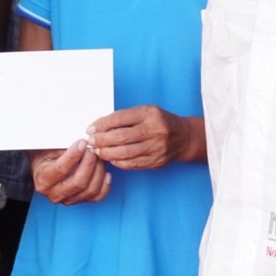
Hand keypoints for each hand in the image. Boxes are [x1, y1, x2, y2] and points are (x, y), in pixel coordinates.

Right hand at [31, 141, 110, 204]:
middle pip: (79, 182)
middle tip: (93, 149)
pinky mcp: (79, 200)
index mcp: (43, 180)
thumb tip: (81, 144)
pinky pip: (97, 197)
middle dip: (89, 163)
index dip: (74, 155)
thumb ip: (63, 148)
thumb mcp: (49, 149)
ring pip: (90, 190)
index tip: (83, 143)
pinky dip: (105, 185)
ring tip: (99, 157)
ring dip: (98, 172)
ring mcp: (67, 200)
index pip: (61, 169)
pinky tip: (106, 173)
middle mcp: (54, 194)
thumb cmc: (46, 156)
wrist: (44, 168)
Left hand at [89, 105, 203, 169]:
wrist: (184, 137)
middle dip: (102, 140)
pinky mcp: (156, 161)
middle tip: (90, 142)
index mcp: (150, 113)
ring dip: (106, 153)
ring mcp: (156, 147)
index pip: (120, 118)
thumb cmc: (160, 122)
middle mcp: (155, 130)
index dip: (102, 124)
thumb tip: (99, 126)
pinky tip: (110, 159)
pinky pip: (131, 164)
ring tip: (97, 151)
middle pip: (121, 137)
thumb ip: (126, 118)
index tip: (90, 128)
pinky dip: (118, 162)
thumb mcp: (146, 112)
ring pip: (125, 153)